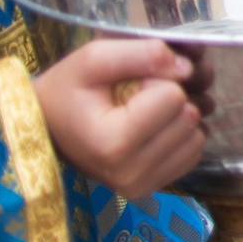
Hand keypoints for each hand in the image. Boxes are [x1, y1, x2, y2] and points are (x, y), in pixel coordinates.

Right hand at [33, 38, 206, 201]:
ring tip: (146, 112)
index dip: (155, 81)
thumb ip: (142, 53)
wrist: (45, 126)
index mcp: (112, 143)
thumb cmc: (67, 90)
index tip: (128, 86)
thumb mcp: (93, 58)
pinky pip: (193, 154)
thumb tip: (188, 68)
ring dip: (179, 117)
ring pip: (197, 137)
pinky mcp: (152, 188)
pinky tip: (154, 129)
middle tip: (139, 96)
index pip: (174, 97)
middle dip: (172, 98)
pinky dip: (181, 136)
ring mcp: (141, 185)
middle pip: (189, 118)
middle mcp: (129, 173)